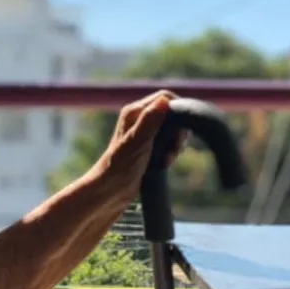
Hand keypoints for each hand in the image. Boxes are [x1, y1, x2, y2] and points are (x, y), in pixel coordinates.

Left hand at [91, 90, 187, 204]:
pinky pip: (167, 144)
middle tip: (173, 150)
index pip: (166, 97)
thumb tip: (165, 101)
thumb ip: (150, 121)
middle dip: (178, 132)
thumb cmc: (120, 167)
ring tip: (166, 160)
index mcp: (134, 112)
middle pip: (171, 114)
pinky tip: (163, 165)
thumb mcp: (137, 142)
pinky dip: (170, 153)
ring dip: (174, 145)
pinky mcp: (147, 148)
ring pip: (171, 130)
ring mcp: (143, 134)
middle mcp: (139, 119)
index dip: (178, 111)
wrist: (110, 191)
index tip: (179, 132)